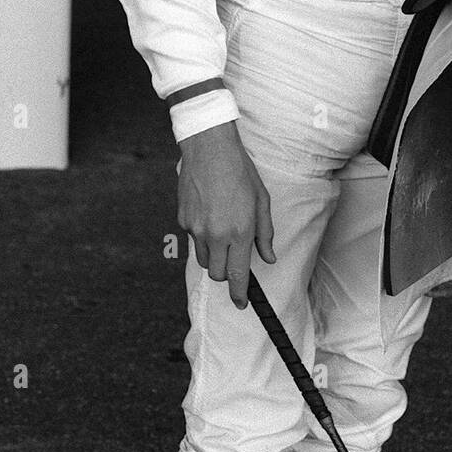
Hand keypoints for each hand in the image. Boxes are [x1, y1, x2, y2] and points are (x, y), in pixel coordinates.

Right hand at [176, 121, 274, 308]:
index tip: (241, 303)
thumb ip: (265, 233)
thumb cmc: (240, 171)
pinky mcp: (183, 220)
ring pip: (204, 259)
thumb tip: (268, 258)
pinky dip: (203, 236)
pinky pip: (193, 239)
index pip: (237, 276)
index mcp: (240, 231)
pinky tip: (210, 213)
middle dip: (227, 273)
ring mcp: (196, 228)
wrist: (209, 148)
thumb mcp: (261, 200)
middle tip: (234, 259)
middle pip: (217, 274)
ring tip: (223, 232)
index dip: (239, 295)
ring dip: (215, 256)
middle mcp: (216, 234)